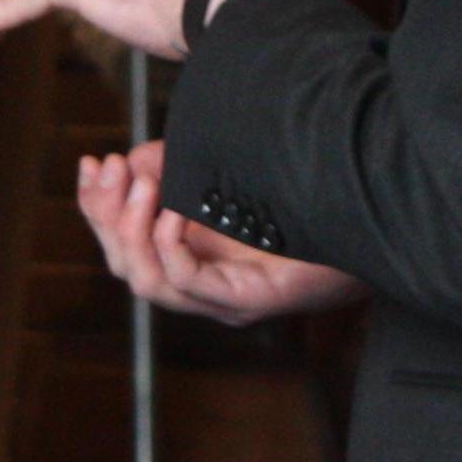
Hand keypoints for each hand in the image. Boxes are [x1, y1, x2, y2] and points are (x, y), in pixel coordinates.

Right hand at [79, 143, 362, 327]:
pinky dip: (171, 249)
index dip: (99, 207)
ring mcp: (223, 300)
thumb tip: (134, 159)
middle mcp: (202, 286)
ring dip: (133, 230)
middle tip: (112, 168)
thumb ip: (182, 167)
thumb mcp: (228, 176)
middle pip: (126, 265)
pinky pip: (191, 286)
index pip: (124, 241)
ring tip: (140, 185)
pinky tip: (172, 213)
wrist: (370, 228)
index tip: (91, 162)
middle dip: (108, 215)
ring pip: (149, 282)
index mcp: (193, 257)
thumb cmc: (303, 206)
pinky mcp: (248, 303)